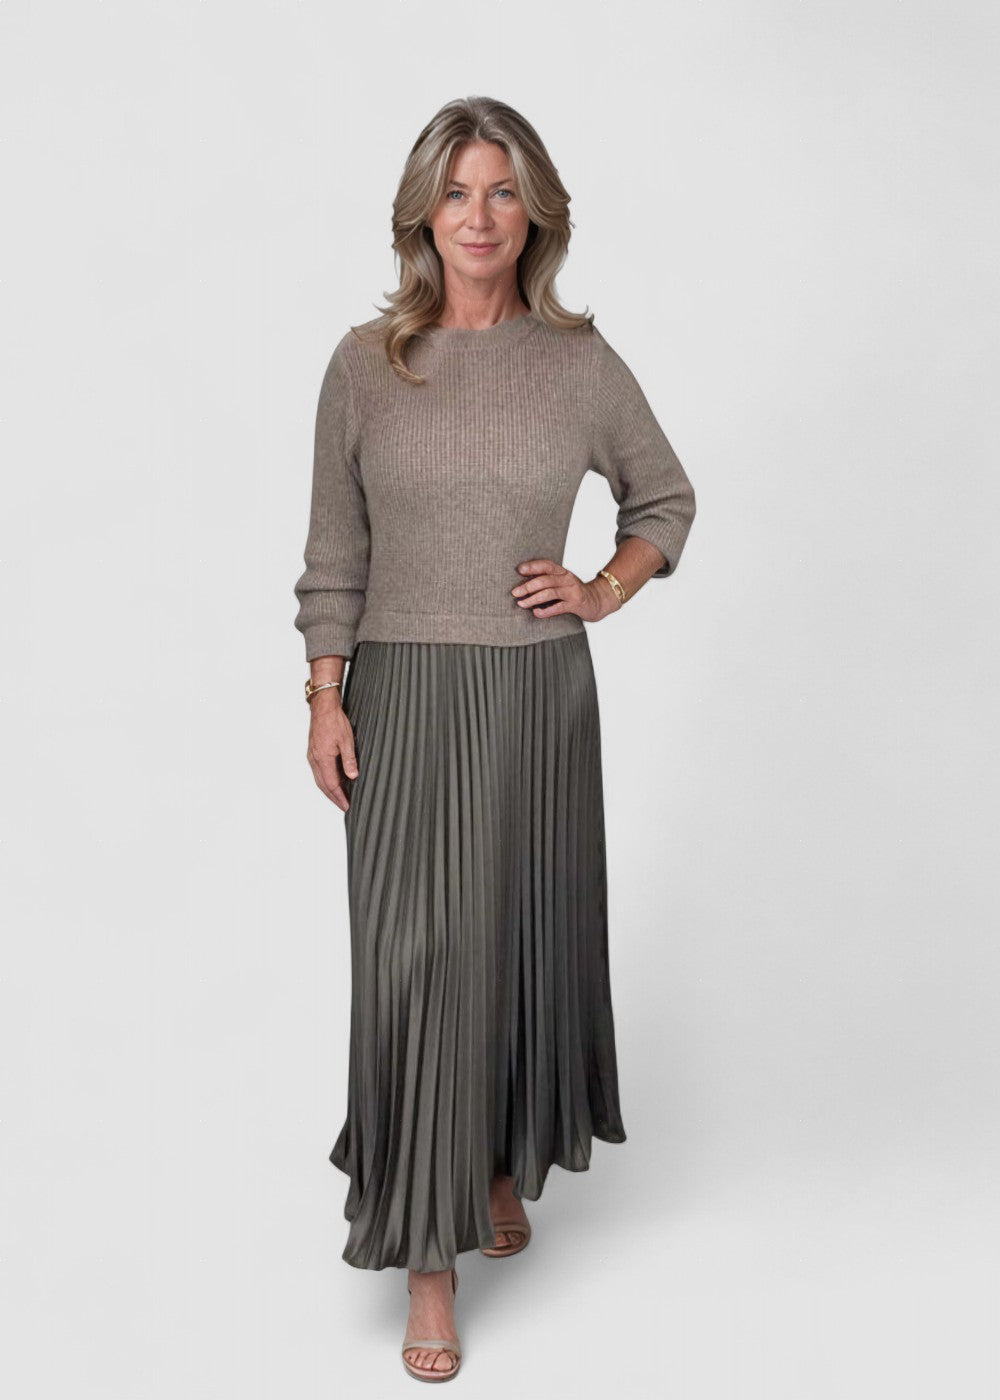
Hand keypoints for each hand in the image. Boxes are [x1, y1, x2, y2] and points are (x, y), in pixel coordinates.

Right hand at [307, 693, 358, 811]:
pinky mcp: (313, 752)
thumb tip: (352, 776)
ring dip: (330, 790)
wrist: (323, 707)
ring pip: (320, 779)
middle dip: (334, 797)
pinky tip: (335, 781)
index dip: (339, 797)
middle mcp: (315, 759)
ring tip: (341, 797)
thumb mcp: (347, 740)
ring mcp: (312, 756)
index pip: (331, 784)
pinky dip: (327, 780)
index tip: (346, 806)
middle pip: (323, 785)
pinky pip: (319, 771)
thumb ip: (349, 760)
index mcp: (322, 758)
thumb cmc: (334, 721)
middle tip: (344, 806)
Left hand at [511, 559, 620, 622]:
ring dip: (533, 598)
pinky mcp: (576, 604)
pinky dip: (546, 611)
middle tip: (515, 592)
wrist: (597, 600)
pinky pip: (558, 607)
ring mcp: (572, 591)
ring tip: (521, 603)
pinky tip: (536, 613)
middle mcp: (567, 579)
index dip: (533, 566)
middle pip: (545, 580)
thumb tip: (523, 583)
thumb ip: (547, 580)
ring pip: (550, 593)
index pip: (546, 565)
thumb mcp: (562, 582)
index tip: (519, 570)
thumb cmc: (573, 592)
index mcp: (562, 572)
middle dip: (528, 586)